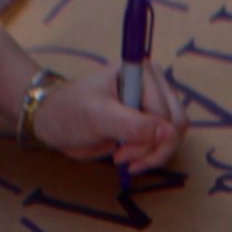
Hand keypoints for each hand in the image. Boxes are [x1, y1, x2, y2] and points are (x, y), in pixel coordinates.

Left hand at [29, 61, 187, 173]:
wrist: (55, 123)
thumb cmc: (70, 112)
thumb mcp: (98, 117)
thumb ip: (133, 125)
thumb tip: (169, 134)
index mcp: (141, 71)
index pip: (164, 112)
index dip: (147, 138)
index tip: (121, 151)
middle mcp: (153, 83)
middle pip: (176, 123)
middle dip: (152, 148)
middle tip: (123, 157)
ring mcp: (153, 103)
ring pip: (174, 135)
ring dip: (153, 154)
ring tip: (124, 159)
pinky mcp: (150, 121)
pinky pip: (166, 142)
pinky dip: (152, 156)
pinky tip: (131, 159)